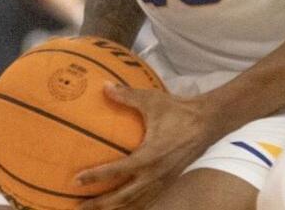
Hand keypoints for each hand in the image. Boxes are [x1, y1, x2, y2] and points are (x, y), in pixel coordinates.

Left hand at [75, 84, 223, 209]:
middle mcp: (154, 174)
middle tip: (80, 205)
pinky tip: (122, 207)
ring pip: (135, 203)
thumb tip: (105, 87)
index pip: (117, 171)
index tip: (77, 180)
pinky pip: (147, 200)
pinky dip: (132, 205)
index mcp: (149, 156)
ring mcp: (163, 181)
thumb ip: (127, 96)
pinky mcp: (169, 182)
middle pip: (123, 197)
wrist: (207, 122)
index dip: (96, 177)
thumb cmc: (178, 111)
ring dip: (115, 208)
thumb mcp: (152, 101)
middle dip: (100, 204)